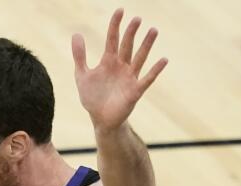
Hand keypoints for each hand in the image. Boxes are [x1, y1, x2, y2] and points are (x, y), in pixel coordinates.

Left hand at [71, 8, 167, 130]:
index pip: (112, 39)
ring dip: (146, 45)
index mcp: (108, 61)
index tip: (120, 10)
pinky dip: (155, 70)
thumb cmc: (92, 98)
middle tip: (137, 19)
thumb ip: (79, 56)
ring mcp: (129, 78)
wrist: (100, 120)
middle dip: (131, 32)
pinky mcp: (135, 91)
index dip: (115, 25)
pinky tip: (163, 60)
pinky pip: (147, 79)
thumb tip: (76, 34)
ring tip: (153, 30)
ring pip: (139, 58)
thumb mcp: (82, 75)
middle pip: (127, 46)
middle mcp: (121, 66)